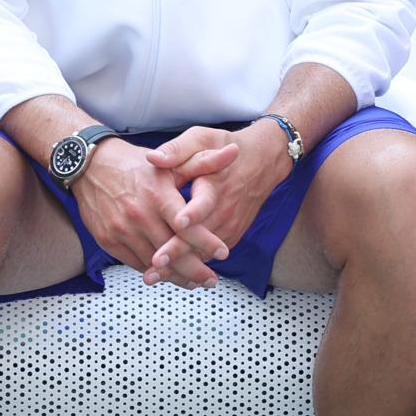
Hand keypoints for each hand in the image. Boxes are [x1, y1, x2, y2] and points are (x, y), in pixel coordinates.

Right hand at [69, 136, 222, 287]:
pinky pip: (135, 263)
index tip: (223, 253)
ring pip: (153, 263)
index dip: (206, 242)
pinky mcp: (108, 240)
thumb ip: (204, 162)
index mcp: (157, 194)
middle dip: (195, 270)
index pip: (186, 225)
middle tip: (212, 281)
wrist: (90, 166)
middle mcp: (139, 215)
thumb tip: (235, 152)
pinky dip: (153, 271)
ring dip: (175, 276)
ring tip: (194, 282)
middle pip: (172, 252)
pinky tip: (167, 274)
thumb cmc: (135, 164)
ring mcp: (122, 230)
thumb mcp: (170, 161)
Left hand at [143, 123, 289, 284]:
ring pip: (204, 252)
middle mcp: (224, 210)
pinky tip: (168, 277)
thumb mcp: (202, 139)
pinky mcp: (230, 235)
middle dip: (176, 252)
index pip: (204, 203)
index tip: (178, 222)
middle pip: (200, 236)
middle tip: (154, 265)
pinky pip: (209, 255)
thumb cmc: (224, 148)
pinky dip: (191, 266)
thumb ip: (177, 150)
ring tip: (153, 277)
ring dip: (179, 266)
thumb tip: (152, 158)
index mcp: (215, 185)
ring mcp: (229, 226)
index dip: (192, 214)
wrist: (262, 162)